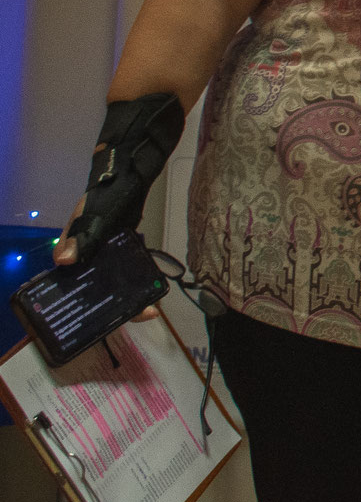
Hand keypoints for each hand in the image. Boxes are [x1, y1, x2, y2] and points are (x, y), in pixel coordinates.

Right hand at [52, 195, 161, 320]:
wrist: (126, 179)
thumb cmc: (102, 198)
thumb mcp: (90, 216)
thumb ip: (80, 236)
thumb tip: (64, 260)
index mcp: (72, 257)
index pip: (71, 288)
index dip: (83, 308)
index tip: (101, 322)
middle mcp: (88, 262)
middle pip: (98, 291)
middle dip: (116, 307)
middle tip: (143, 314)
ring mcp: (107, 258)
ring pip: (116, 284)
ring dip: (130, 296)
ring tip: (151, 307)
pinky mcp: (124, 253)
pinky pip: (130, 271)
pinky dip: (140, 280)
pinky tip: (154, 289)